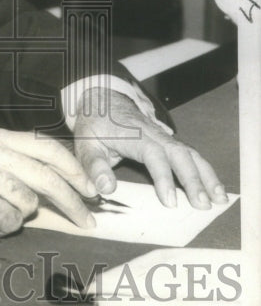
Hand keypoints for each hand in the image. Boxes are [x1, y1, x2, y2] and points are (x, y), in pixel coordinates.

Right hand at [0, 127, 97, 243]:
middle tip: (88, 220)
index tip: (91, 188)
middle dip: (74, 201)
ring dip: (17, 217)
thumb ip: (8, 167)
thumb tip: (51, 189)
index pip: (46, 147)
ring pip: (29, 203)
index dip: (74, 168)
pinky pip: (10, 221)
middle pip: (49, 175)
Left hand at [73, 88, 227, 209]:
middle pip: (180, 154)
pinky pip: (191, 155)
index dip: (163, 178)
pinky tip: (214, 188)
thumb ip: (94, 167)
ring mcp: (165, 137)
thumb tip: (106, 188)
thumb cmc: (95, 125)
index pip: (154, 155)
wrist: (104, 100)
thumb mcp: (86, 144)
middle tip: (202, 205)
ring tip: (219, 199)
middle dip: (194, 179)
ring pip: (191, 153)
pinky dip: (205, 171)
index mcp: (134, 136)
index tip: (170, 201)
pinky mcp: (169, 142)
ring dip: (206, 176)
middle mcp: (154, 134)